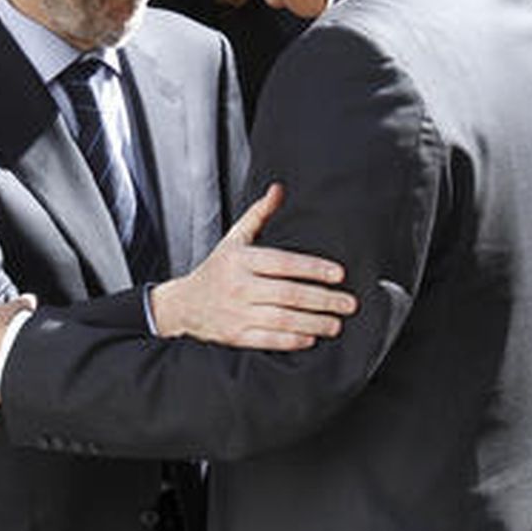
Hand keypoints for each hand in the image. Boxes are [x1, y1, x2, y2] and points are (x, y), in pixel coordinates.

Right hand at [149, 183, 354, 349]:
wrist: (183, 305)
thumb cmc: (215, 270)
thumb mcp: (233, 239)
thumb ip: (258, 214)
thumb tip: (279, 190)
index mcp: (240, 260)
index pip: (283, 263)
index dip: (313, 268)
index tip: (338, 274)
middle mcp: (238, 286)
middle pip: (288, 293)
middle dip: (323, 299)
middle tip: (348, 303)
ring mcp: (237, 313)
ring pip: (283, 319)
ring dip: (314, 323)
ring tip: (336, 323)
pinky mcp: (236, 336)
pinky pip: (269, 340)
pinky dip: (292, 340)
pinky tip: (310, 338)